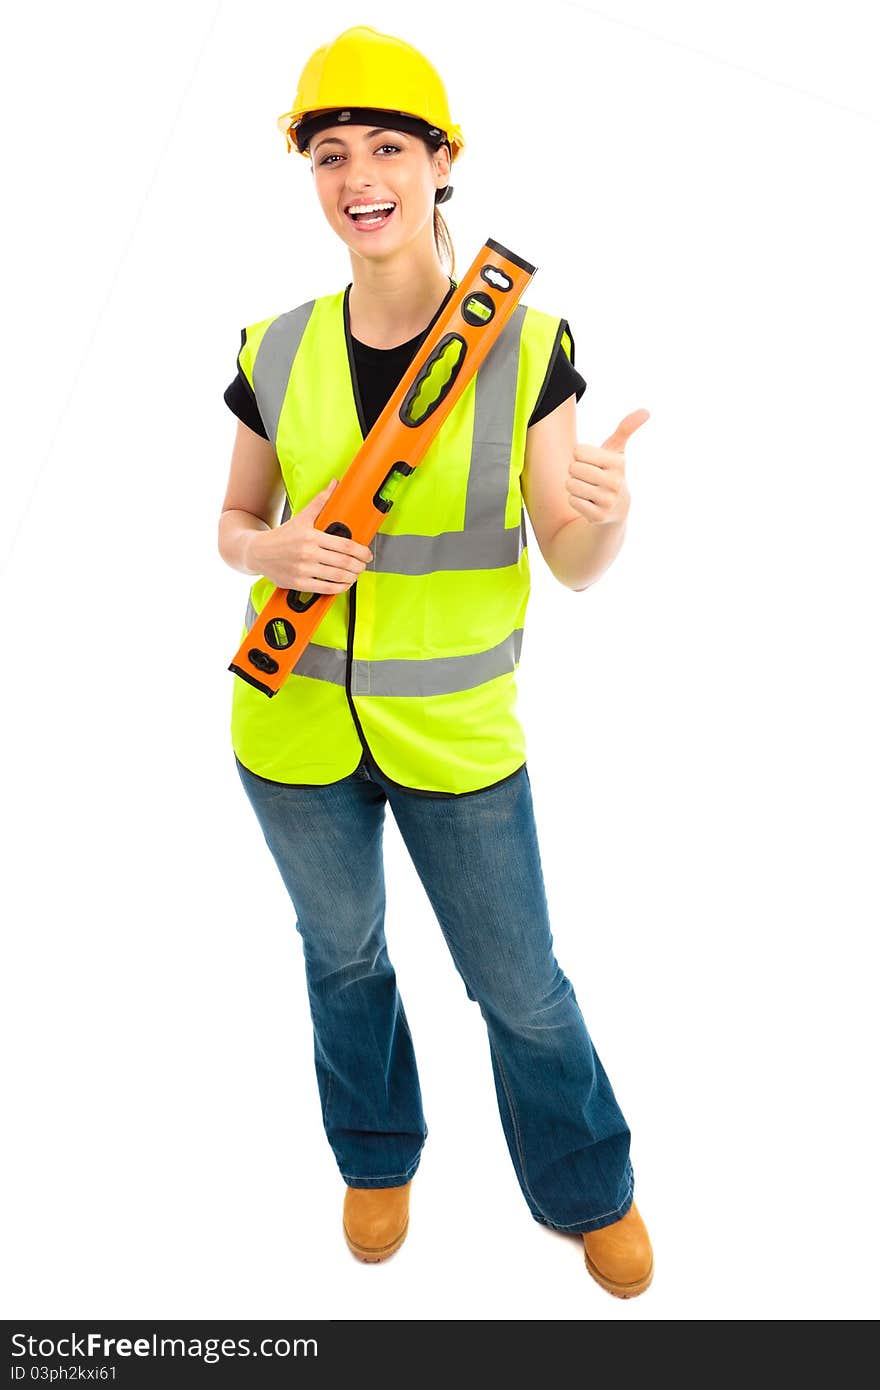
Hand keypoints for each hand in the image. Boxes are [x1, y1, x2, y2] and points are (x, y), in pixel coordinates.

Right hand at [250, 478, 373, 592]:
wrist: (259, 552)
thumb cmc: (282, 536)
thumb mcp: (302, 517)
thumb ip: (320, 502)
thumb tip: (334, 485)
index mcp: (311, 536)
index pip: (345, 545)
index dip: (361, 551)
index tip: (367, 554)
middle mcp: (308, 553)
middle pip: (344, 562)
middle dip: (359, 566)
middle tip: (363, 565)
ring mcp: (303, 570)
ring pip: (337, 576)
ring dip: (352, 577)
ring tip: (355, 574)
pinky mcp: (299, 583)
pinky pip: (325, 589)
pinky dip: (339, 588)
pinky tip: (343, 584)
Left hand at [567, 408, 649, 523]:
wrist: (617, 509)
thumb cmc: (611, 472)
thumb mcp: (617, 451)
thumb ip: (626, 429)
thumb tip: (646, 411)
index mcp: (617, 463)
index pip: (578, 451)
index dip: (580, 456)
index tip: (592, 462)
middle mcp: (615, 482)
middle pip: (573, 468)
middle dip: (575, 471)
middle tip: (588, 477)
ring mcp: (607, 501)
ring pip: (570, 485)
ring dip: (574, 486)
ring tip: (587, 488)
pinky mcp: (598, 516)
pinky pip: (572, 500)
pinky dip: (575, 500)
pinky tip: (588, 501)